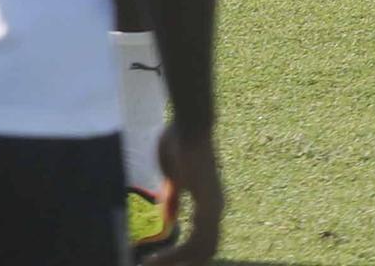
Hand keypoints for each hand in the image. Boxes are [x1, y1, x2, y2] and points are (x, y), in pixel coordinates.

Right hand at [152, 123, 222, 263]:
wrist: (190, 123)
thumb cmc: (179, 141)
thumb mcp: (173, 175)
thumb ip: (173, 196)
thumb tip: (170, 218)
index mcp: (209, 203)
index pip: (202, 239)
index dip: (184, 253)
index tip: (160, 260)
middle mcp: (216, 210)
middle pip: (205, 251)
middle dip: (180, 263)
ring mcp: (215, 209)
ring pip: (201, 251)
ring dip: (175, 262)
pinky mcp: (208, 206)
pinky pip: (195, 242)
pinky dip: (177, 255)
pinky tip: (158, 259)